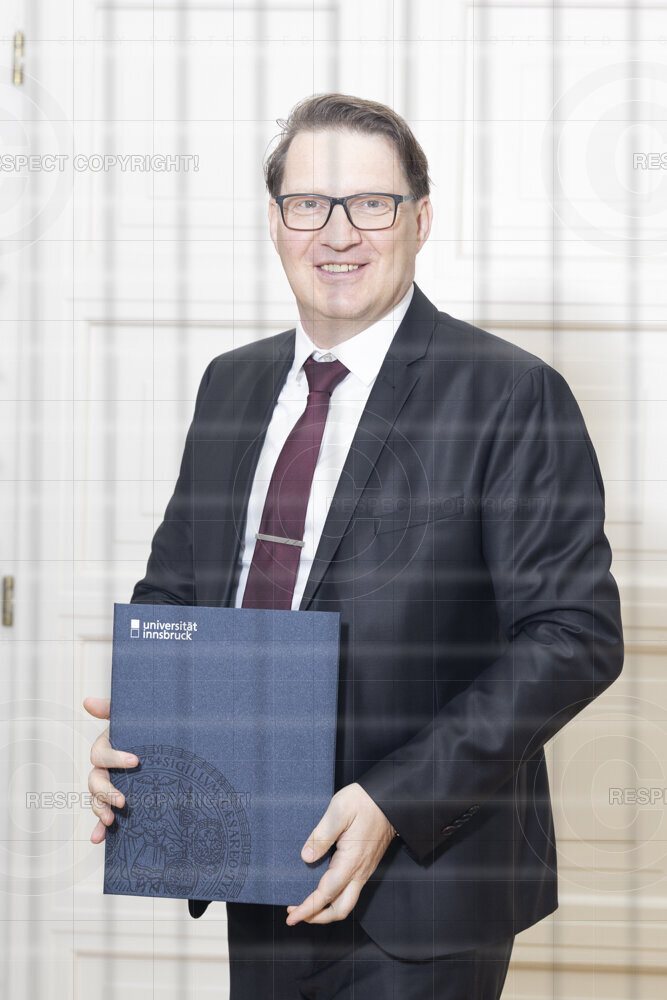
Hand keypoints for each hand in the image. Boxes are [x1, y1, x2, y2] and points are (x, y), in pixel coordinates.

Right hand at [83, 696, 138, 843]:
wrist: (159, 747)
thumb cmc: (142, 730)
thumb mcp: (130, 717)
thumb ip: (111, 708)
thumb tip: (87, 701)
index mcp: (106, 748)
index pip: (101, 753)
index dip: (115, 757)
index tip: (136, 761)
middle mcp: (104, 768)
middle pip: (95, 781)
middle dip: (106, 791)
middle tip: (124, 800)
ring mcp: (108, 786)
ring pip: (96, 799)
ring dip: (100, 810)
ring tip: (110, 820)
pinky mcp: (115, 800)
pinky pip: (102, 816)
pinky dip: (98, 828)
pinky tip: (99, 838)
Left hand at [285, 782, 395, 925]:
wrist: (391, 799)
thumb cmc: (365, 801)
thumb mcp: (339, 810)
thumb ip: (321, 835)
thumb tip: (306, 857)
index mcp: (351, 861)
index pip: (326, 894)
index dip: (307, 908)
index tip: (291, 917)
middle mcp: (359, 871)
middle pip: (340, 909)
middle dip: (317, 916)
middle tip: (296, 913)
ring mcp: (364, 869)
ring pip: (346, 901)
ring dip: (325, 909)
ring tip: (306, 902)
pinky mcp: (365, 864)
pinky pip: (349, 889)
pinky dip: (333, 896)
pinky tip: (322, 885)